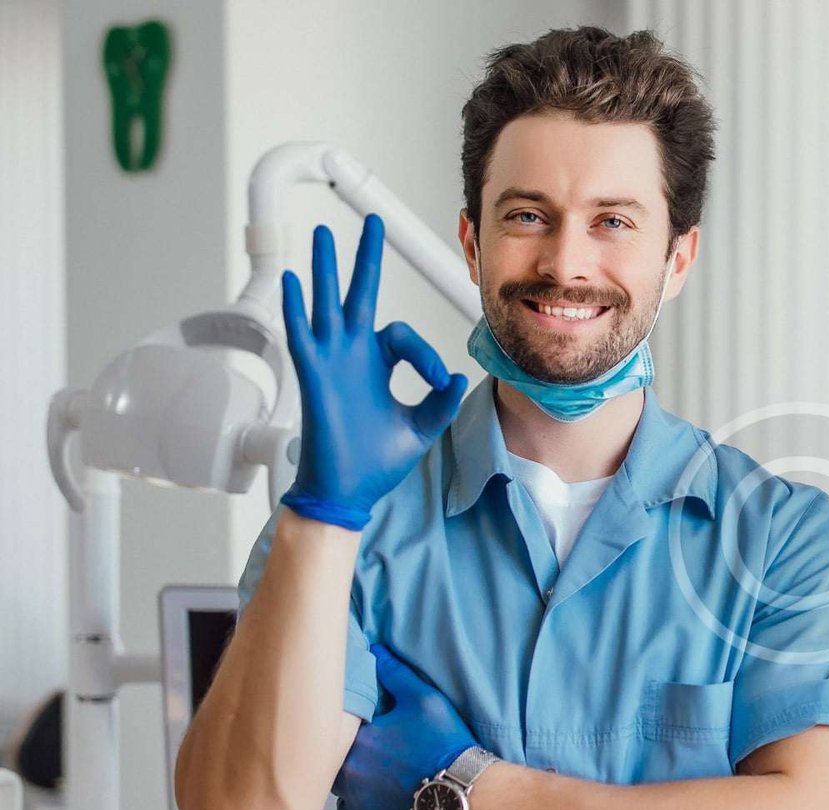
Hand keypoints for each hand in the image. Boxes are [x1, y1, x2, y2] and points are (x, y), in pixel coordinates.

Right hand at [280, 214, 467, 529]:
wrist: (347, 491)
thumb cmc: (376, 461)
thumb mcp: (420, 427)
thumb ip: (440, 402)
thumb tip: (458, 378)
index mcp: (378, 365)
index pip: (402, 336)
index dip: (425, 355)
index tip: (439, 381)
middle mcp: (353, 356)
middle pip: (359, 295)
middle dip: (366, 258)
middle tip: (373, 222)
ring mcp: (331, 362)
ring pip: (327, 302)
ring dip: (325, 267)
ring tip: (323, 232)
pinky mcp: (314, 376)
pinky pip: (302, 334)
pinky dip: (296, 307)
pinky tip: (292, 279)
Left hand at [332, 645, 477, 809]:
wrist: (460, 792)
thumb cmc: (443, 744)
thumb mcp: (423, 698)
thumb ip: (394, 673)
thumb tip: (374, 650)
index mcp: (357, 738)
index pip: (334, 723)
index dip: (345, 718)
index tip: (362, 716)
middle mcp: (347, 768)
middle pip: (330, 752)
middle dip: (343, 745)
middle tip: (367, 739)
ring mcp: (354, 795)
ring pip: (336, 779)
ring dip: (347, 771)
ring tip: (368, 763)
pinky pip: (346, 806)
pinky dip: (355, 796)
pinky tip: (371, 787)